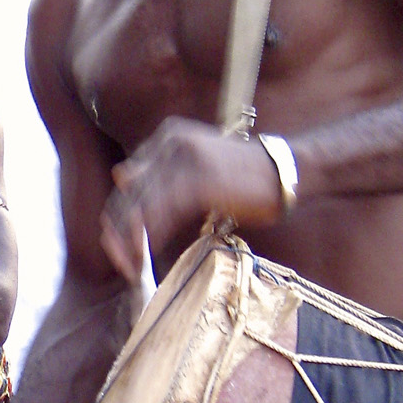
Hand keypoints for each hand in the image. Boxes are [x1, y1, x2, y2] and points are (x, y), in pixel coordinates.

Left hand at [103, 120, 286, 278]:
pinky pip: (162, 212)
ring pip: (141, 206)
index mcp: (168, 138)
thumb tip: (120, 176)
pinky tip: (146, 254)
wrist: (285, 172)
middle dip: (118, 231)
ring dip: (131, 240)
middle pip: (129, 194)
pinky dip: (150, 236)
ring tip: (130, 265)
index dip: (118, 214)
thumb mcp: (198, 168)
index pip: (129, 180)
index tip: (117, 243)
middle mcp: (170, 143)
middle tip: (118, 260)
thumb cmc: (244, 176)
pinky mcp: (198, 180)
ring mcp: (184, 160)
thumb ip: (162, 172)